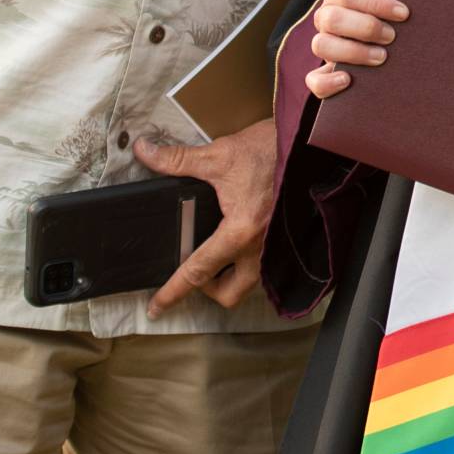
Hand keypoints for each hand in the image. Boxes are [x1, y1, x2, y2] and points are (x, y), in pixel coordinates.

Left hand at [138, 129, 277, 313]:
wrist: (308, 146)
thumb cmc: (270, 151)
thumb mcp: (218, 155)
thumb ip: (177, 160)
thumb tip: (146, 152)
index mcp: (240, 231)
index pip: (199, 271)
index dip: (173, 292)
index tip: (157, 307)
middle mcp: (260, 247)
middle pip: (230, 293)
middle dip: (209, 290)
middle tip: (195, 270)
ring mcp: (276, 247)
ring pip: (249, 283)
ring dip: (229, 277)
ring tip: (215, 256)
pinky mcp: (285, 240)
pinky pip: (263, 266)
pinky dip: (246, 263)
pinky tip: (238, 243)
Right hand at [302, 0, 404, 100]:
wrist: (385, 23)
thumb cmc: (391, 4)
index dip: (375, 3)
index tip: (404, 13)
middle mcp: (326, 16)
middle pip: (331, 20)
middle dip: (365, 28)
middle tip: (392, 36)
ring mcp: (324, 43)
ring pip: (321, 45)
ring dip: (352, 52)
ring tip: (382, 57)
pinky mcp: (325, 70)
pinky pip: (313, 80)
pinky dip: (326, 82)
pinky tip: (348, 80)